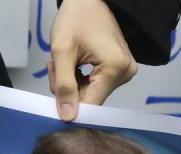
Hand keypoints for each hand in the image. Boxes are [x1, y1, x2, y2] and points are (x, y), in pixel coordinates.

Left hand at [48, 0, 137, 120]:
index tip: (55, 93)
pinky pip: (96, 87)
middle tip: (55, 67)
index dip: (70, 104)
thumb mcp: (62, 51)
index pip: (91, 104)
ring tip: (66, 61)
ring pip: (91, 94)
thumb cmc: (77, 16)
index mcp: (115, 68)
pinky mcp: (120, 71)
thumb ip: (63, 86)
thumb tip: (68, 116)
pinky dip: (80, 80)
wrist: (89, 0)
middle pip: (91, 100)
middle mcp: (125, 72)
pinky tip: (75, 64)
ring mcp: (124, 72)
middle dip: (68, 89)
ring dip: (73, 84)